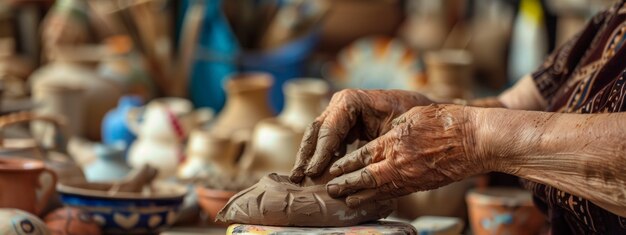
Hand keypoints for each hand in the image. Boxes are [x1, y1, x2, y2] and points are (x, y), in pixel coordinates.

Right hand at [289, 89, 434, 182]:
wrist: (420, 109)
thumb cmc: (411, 116)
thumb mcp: (394, 130)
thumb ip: (372, 146)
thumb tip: (353, 169)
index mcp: (351, 100)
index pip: (328, 130)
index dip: (319, 153)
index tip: (313, 173)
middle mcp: (340, 104)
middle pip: (315, 131)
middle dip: (306, 156)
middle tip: (297, 178)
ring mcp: (338, 113)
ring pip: (316, 136)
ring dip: (308, 158)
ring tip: (298, 179)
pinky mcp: (341, 124)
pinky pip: (326, 141)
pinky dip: (319, 157)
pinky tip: (314, 174)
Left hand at [325, 104, 488, 206]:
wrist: (477, 140)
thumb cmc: (448, 121)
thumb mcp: (414, 115)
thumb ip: (395, 127)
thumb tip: (385, 133)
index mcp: (395, 141)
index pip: (363, 156)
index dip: (345, 165)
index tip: (332, 170)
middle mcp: (400, 162)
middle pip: (366, 178)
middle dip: (347, 185)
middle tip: (331, 191)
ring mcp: (412, 176)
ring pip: (380, 191)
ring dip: (362, 197)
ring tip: (347, 201)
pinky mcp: (422, 184)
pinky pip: (397, 193)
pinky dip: (382, 198)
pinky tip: (374, 200)